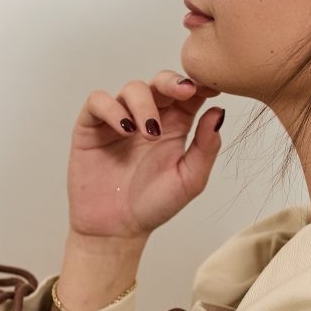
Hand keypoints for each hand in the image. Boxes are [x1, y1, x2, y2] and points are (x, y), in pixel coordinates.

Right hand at [66, 71, 223, 239]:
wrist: (117, 228)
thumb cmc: (154, 204)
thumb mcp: (190, 180)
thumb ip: (206, 148)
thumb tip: (219, 111)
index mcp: (177, 126)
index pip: (189, 94)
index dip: (199, 84)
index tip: (212, 87)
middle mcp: (149, 116)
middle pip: (161, 82)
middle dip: (173, 82)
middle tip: (185, 92)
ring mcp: (119, 119)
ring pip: (132, 88)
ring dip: (144, 104)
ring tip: (150, 133)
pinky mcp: (92, 126)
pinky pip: (99, 101)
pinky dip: (112, 109)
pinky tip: (125, 129)